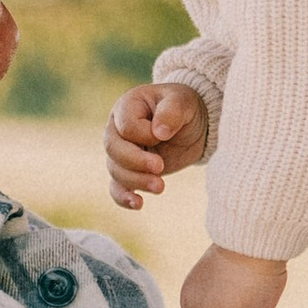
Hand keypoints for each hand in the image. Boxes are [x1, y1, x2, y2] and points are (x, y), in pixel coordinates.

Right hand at [107, 81, 208, 208]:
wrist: (193, 125)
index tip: (164, 135)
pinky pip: (117, 187)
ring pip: (116, 170)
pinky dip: (124, 198)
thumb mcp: (182, 102)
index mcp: (127, 107)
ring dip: (137, 181)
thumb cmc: (184, 107)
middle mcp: (117, 129)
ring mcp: (121, 152)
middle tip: (160, 167)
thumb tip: (159, 132)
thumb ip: (171, 113)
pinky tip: (138, 204)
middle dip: (136, 162)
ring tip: (161, 186)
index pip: (125, 126)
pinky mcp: (130, 172)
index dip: (143, 134)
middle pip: (113, 149)